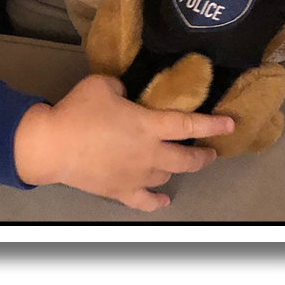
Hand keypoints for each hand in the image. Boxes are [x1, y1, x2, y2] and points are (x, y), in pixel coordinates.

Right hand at [13, 74, 235, 211]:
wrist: (53, 145)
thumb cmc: (78, 111)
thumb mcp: (102, 84)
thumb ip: (122, 88)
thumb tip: (127, 94)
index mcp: (148, 125)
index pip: (189, 124)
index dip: (212, 123)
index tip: (230, 124)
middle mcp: (150, 153)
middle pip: (187, 158)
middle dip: (203, 154)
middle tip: (211, 152)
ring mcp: (138, 175)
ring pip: (168, 175)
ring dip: (175, 168)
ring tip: (177, 163)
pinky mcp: (122, 191)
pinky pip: (146, 200)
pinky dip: (158, 200)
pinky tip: (164, 199)